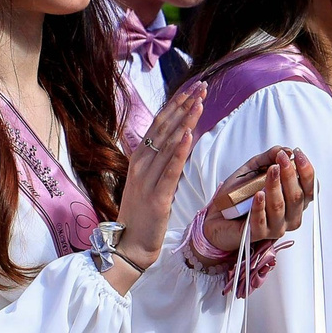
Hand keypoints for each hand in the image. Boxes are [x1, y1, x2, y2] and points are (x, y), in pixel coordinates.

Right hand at [115, 83, 206, 271]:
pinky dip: (179, 151)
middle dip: (184, 106)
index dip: (176, 105)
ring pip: (168, 144)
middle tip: (201, 87)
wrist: (130, 245)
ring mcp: (147, 180)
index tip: (192, 89)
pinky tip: (189, 135)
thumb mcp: (148, 183)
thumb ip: (159, 162)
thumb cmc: (142, 216)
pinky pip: (170, 170)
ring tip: (200, 102)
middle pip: (164, 128)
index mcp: (139, 159)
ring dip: (185, 121)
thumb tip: (175, 143)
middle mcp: (141, 165)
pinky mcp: (157, 197)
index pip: (159, 125)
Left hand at [197, 147, 314, 258]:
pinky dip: (259, 206)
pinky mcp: (259, 234)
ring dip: (275, 186)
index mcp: (294, 201)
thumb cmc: (239, 194)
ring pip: (280, 207)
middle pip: (297, 197)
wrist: (217, 216)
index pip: (309, 188)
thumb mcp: (253, 170)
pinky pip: (261, 220)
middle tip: (281, 159)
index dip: (306, 170)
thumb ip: (268, 158)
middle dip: (290, 175)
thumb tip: (284, 150)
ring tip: (270, 170)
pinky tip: (258, 194)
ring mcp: (276, 227)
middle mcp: (289, 215)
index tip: (297, 153)